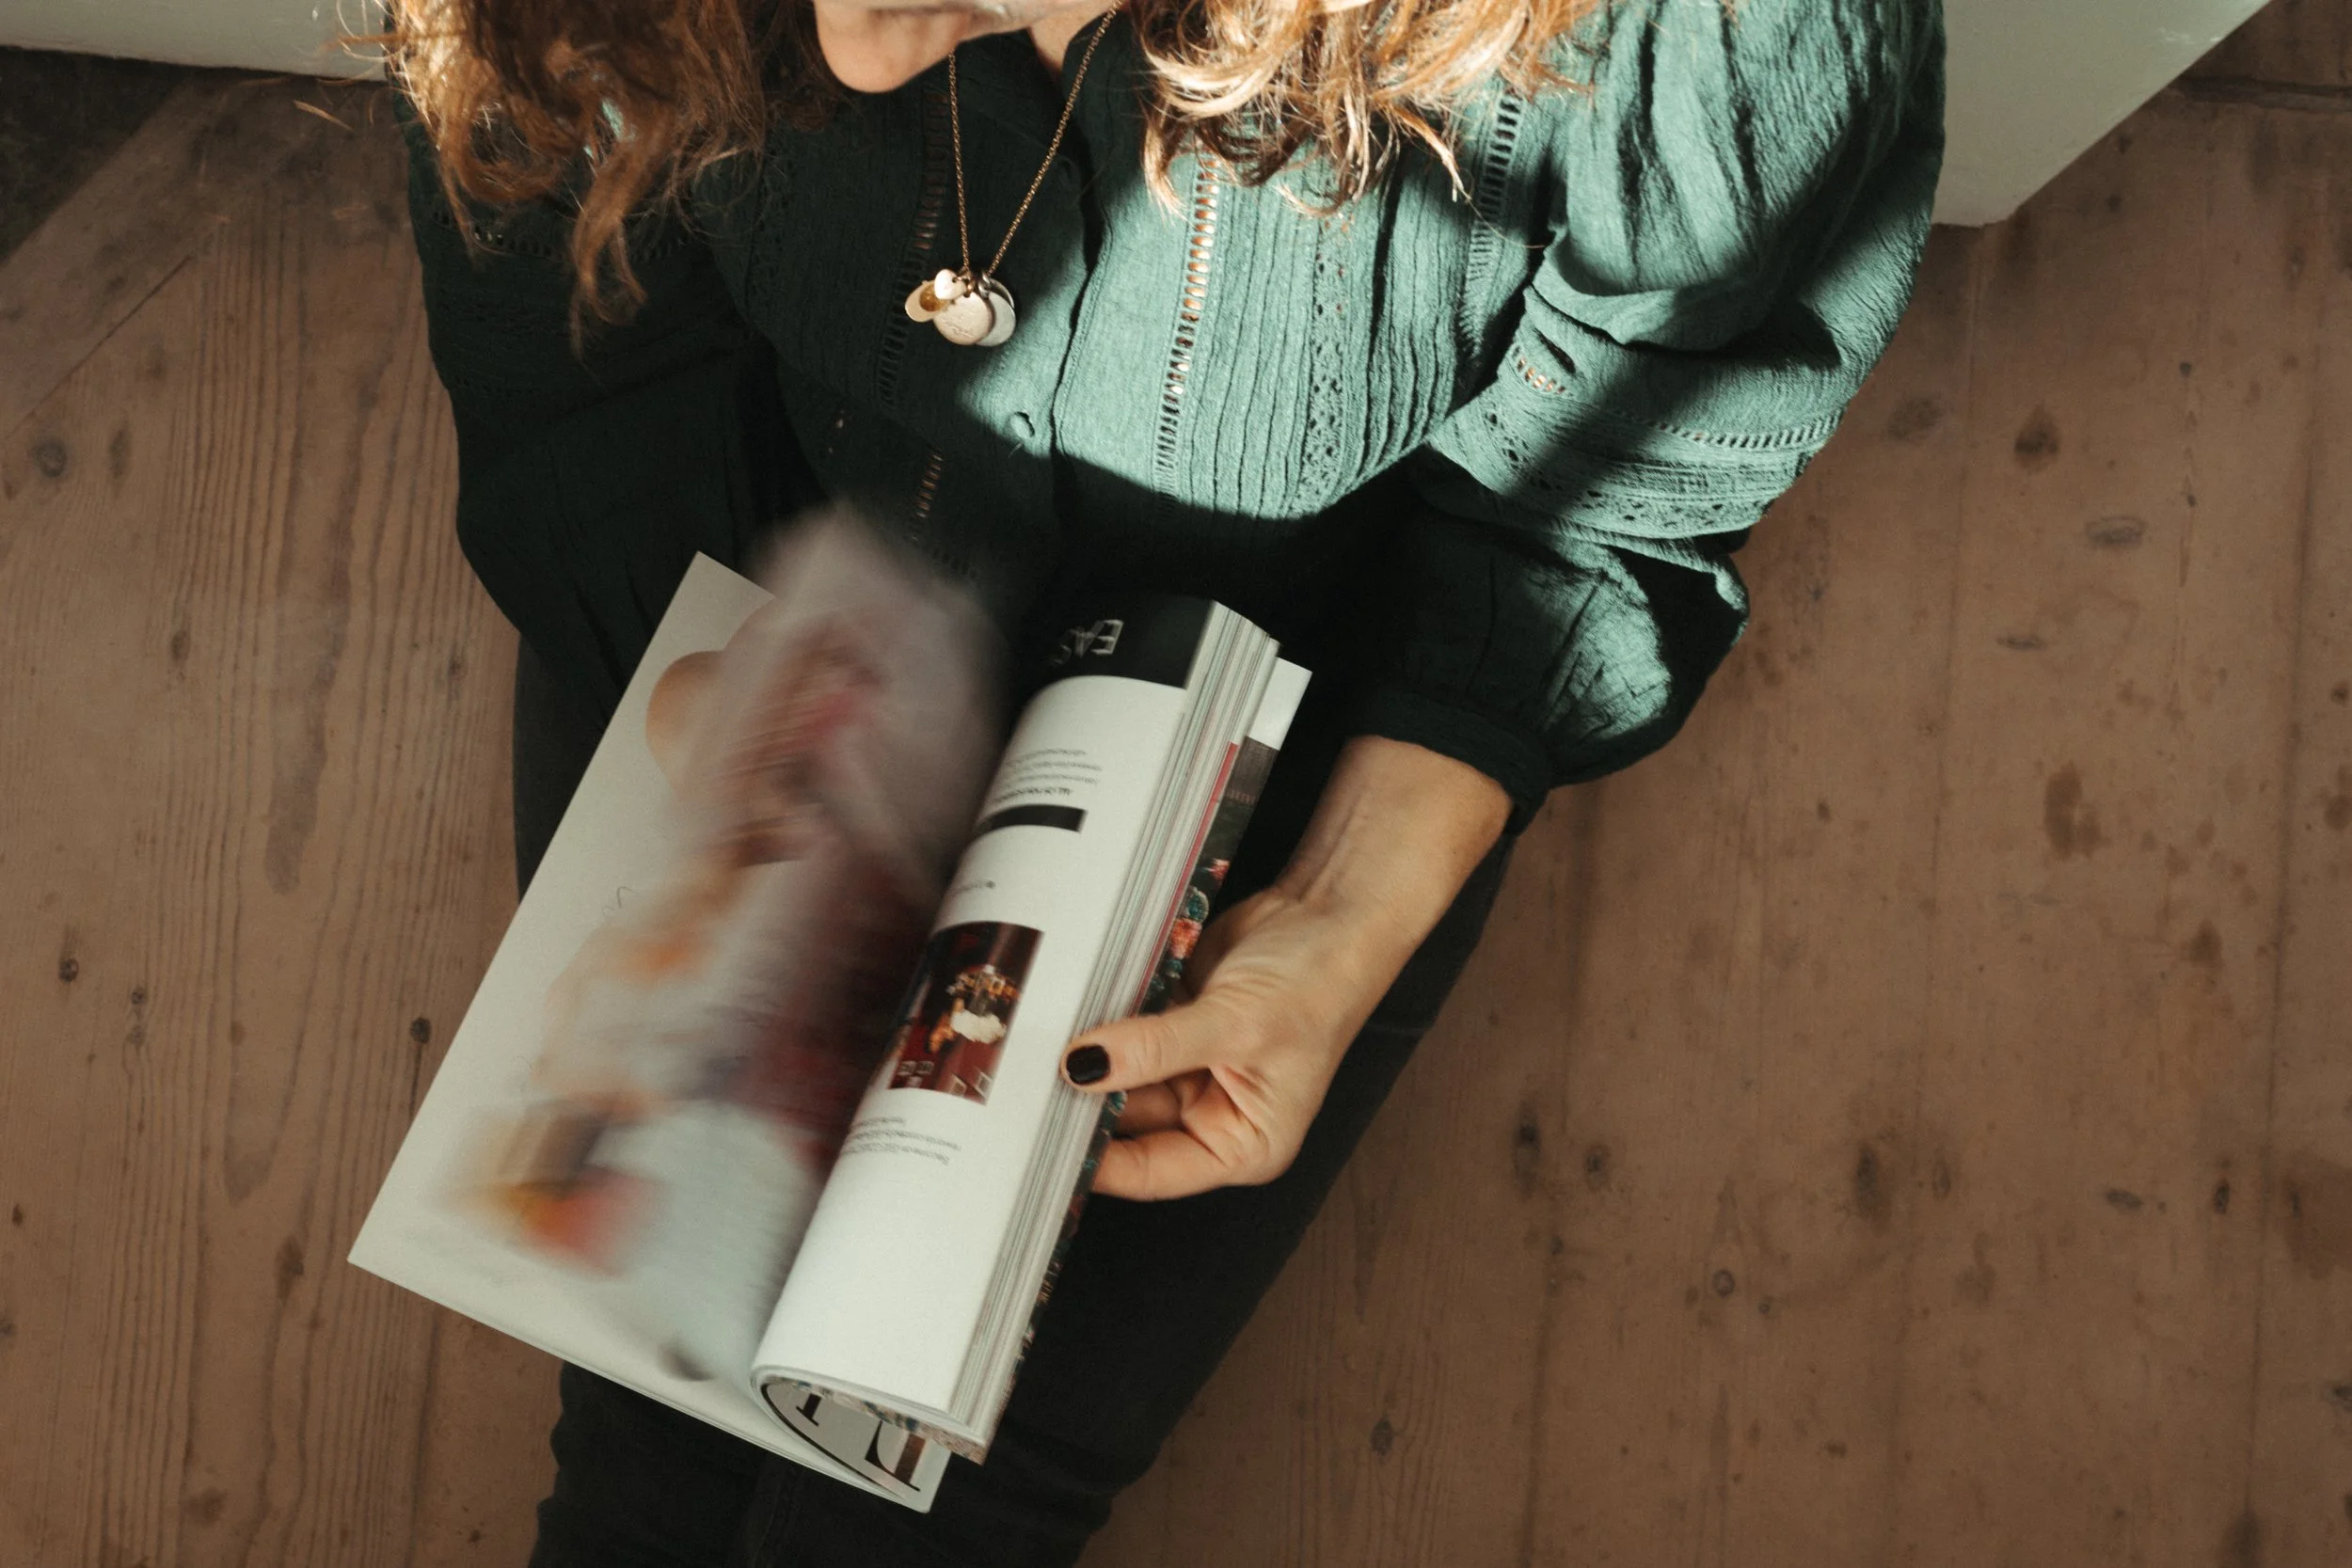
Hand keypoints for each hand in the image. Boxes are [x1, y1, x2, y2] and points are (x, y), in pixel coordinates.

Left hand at [1062, 736, 1509, 1200]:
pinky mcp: (1171, 1023)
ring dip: (1082, 1059)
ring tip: (1029, 1050)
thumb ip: (1156, 1049)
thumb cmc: (1319, 984)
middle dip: (1080, 1103)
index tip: (1038, 1143)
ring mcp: (1188, 1066)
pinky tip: (1059, 1015)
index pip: (1151, 1171)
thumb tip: (1081, 1067)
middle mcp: (1212, 1115)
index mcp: (1241, 1144)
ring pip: (1115, 1073)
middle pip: (1126, 1123)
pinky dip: (1095, 1023)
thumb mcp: (1237, 1025)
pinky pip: (1119, 1032)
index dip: (1094, 1161)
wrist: (1330, 909)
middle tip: (1018, 1089)